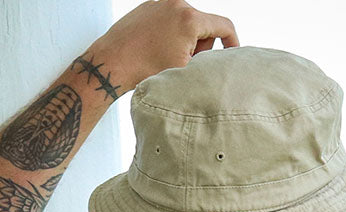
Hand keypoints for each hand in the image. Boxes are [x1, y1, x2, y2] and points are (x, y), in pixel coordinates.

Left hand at [87, 0, 238, 94]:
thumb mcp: (184, 70)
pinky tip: (156, 48)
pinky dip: (170, 34)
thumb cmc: (145, 70)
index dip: (232, 44)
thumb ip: (207, 63)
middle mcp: (178, 4)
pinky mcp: (150, 4)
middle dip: (200, 46)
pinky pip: (171, 20)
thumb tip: (220, 60)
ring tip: (165, 56)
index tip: (232, 57)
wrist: (112, 62)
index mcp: (190, 19)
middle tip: (183, 63)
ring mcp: (162, 1)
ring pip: (188, 23)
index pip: (224, 26)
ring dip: (184, 40)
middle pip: (205, 26)